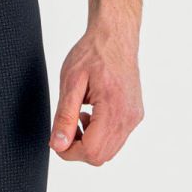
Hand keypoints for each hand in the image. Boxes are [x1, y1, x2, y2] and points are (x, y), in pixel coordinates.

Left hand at [48, 26, 142, 165]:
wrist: (115, 35)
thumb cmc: (93, 52)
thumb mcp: (71, 81)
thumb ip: (64, 116)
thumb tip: (57, 145)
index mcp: (113, 108)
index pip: (91, 151)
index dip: (69, 151)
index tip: (56, 139)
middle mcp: (129, 117)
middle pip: (101, 156)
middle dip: (78, 148)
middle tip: (65, 126)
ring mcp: (134, 117)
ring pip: (110, 150)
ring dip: (89, 141)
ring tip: (78, 115)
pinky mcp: (135, 114)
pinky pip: (117, 137)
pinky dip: (101, 134)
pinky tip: (91, 113)